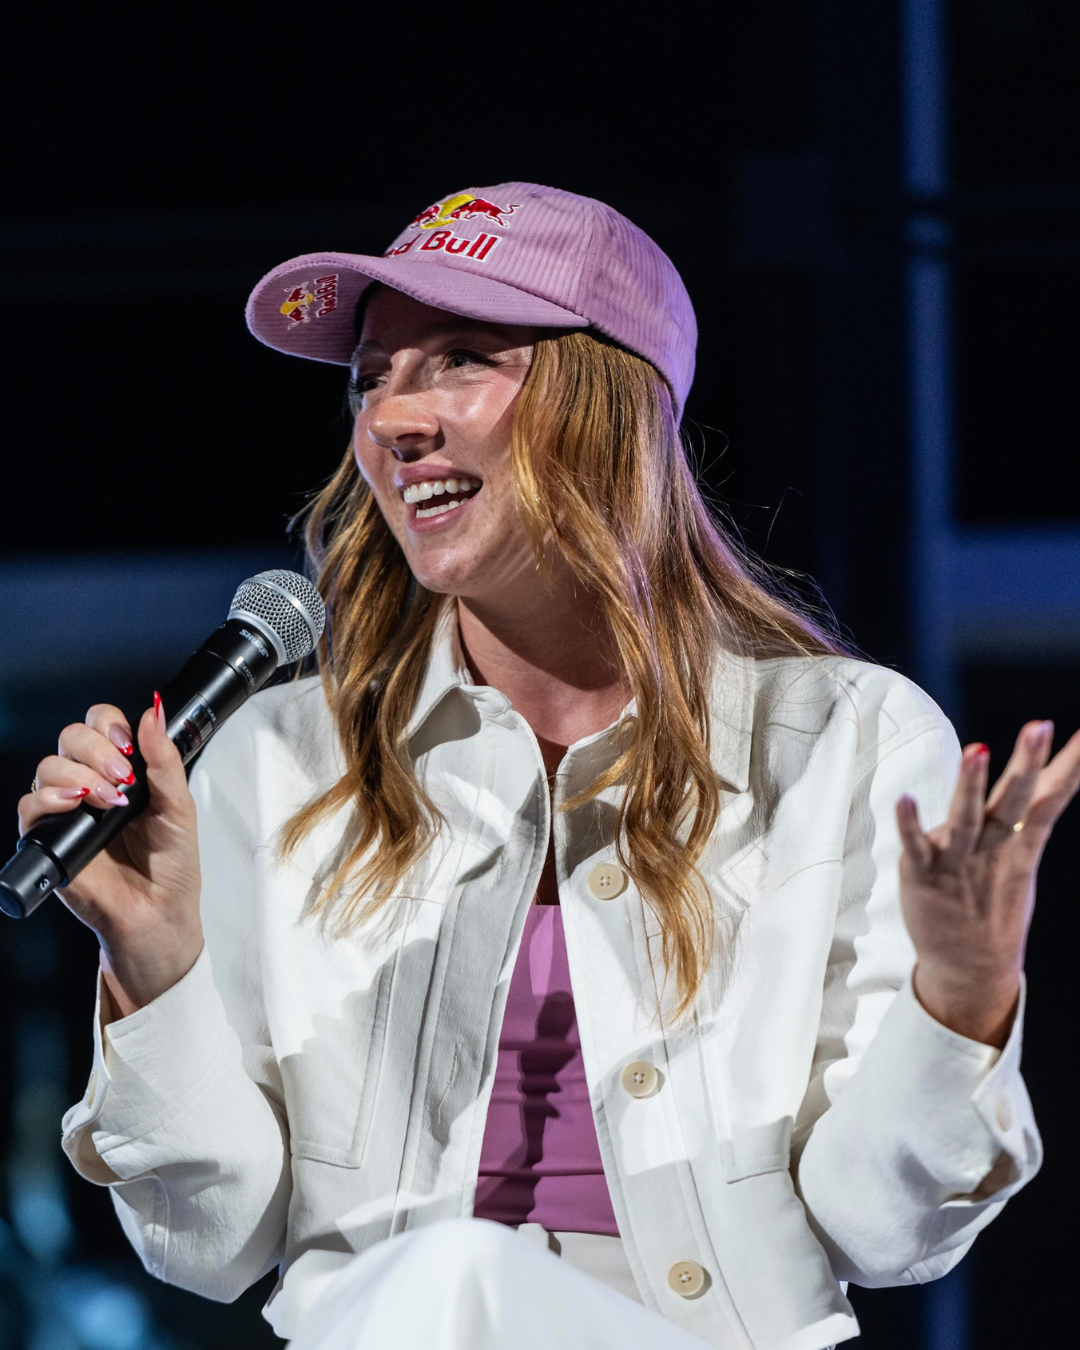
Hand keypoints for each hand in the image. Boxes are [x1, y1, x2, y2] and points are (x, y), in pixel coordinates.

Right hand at [18, 696, 202, 1017]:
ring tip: (108, 800)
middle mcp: (90, 784)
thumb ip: (165, 760)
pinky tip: (75, 804)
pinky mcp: (47, 838)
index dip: (108, 724)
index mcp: (122, 771)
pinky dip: (48, 799)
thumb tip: (154, 714)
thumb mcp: (179, 807)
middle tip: (122, 777)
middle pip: (70, 737)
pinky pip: (28, 806)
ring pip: (48, 766)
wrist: (157, 914)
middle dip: (96, 749)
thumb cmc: (171, 866)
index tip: (128, 744)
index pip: (101, 724)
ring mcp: (67, 810)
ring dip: (79, 774)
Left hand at [896, 720, 1079, 1046]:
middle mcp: (992, 847)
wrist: (969, 968)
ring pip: (966, 819)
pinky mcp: (923, 875)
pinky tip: (904, 798)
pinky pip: (915, 846)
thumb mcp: (1020, 855)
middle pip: (1013, 801)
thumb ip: (1032, 814)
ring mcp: (957, 861)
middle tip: (1039, 726)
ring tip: (978, 749)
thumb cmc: (994, 901)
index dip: (1066, 766)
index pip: (1049, 797)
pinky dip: (910, 824)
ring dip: (971, 785)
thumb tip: (1048, 776)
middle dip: (1027, 763)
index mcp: (1018, 841)